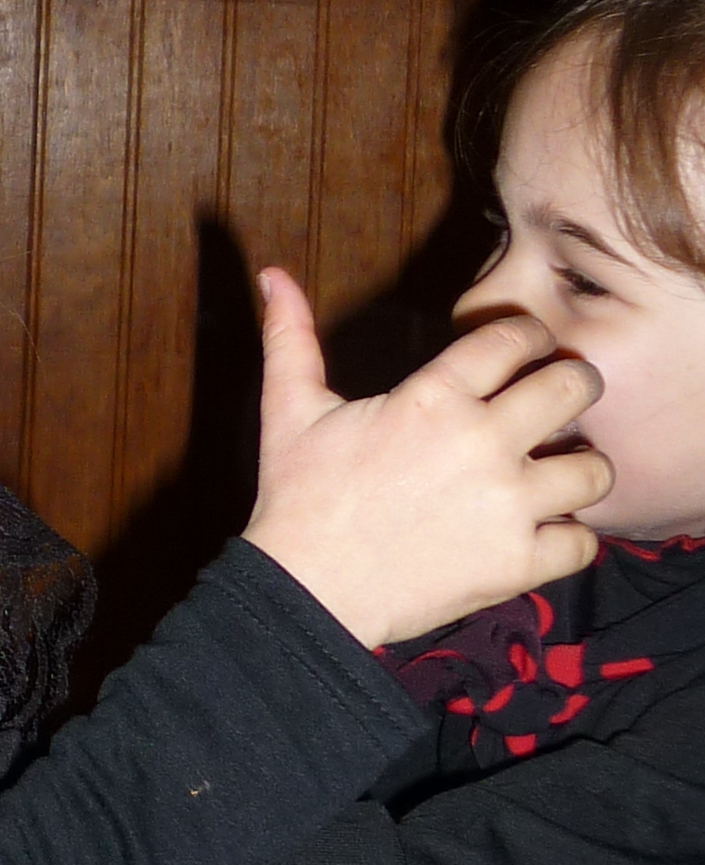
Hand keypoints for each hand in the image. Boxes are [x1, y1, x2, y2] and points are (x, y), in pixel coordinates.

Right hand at [243, 268, 610, 643]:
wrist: (306, 591)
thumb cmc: (298, 496)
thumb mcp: (289, 409)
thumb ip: (291, 336)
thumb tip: (271, 273)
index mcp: (433, 398)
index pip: (514, 339)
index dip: (531, 336)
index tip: (531, 348)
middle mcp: (482, 443)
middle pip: (573, 389)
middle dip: (576, 386)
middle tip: (565, 399)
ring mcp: (506, 506)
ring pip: (594, 469)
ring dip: (580, 468)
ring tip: (558, 473)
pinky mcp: (517, 562)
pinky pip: (583, 542)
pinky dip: (568, 537)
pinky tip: (543, 531)